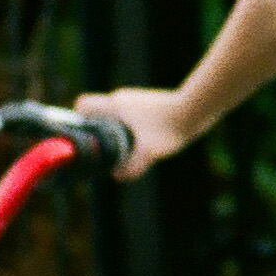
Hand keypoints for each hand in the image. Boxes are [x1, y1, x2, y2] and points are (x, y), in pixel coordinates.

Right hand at [67, 87, 183, 174]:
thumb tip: (117, 176)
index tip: (82, 138)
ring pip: (115, 117)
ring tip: (124, 150)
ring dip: (116, 132)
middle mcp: (123, 99)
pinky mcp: (150, 106)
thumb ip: (132, 166)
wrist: (198, 109)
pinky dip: (131, 131)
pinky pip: (131, 119)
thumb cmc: (171, 126)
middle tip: (103, 151)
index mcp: (116, 104)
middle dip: (97, 132)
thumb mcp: (149, 152)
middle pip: (98, 114)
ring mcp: (136, 101)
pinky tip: (142, 145)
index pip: (83, 104)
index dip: (77, 120)